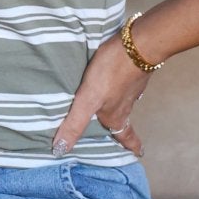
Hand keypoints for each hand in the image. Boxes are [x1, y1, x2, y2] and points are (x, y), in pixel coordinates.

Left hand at [50, 36, 148, 159]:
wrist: (137, 43)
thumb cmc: (111, 73)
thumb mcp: (88, 100)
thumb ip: (75, 122)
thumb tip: (61, 149)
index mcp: (116, 115)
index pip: (125, 137)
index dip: (130, 146)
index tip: (137, 154)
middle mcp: (126, 104)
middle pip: (123, 121)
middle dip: (121, 130)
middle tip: (120, 136)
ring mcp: (131, 87)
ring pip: (124, 103)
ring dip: (119, 109)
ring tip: (111, 110)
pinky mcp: (132, 71)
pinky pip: (125, 86)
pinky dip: (120, 89)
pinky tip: (113, 82)